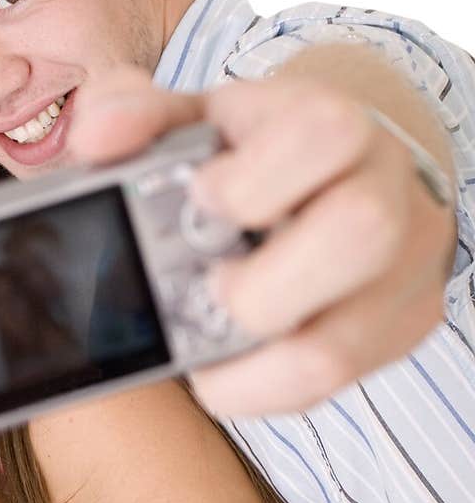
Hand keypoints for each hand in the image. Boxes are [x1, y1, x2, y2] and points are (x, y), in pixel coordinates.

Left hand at [68, 63, 456, 414]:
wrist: (349, 166)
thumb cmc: (256, 147)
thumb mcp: (196, 116)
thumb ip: (135, 114)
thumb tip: (96, 140)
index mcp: (335, 124)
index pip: (322, 136)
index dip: (253, 179)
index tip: (201, 196)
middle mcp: (388, 192)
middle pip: (358, 235)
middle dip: (255, 284)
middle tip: (209, 286)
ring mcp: (406, 268)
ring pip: (339, 349)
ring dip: (245, 365)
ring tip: (206, 339)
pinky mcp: (404, 326)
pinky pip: (333, 386)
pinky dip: (261, 389)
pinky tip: (228, 365)